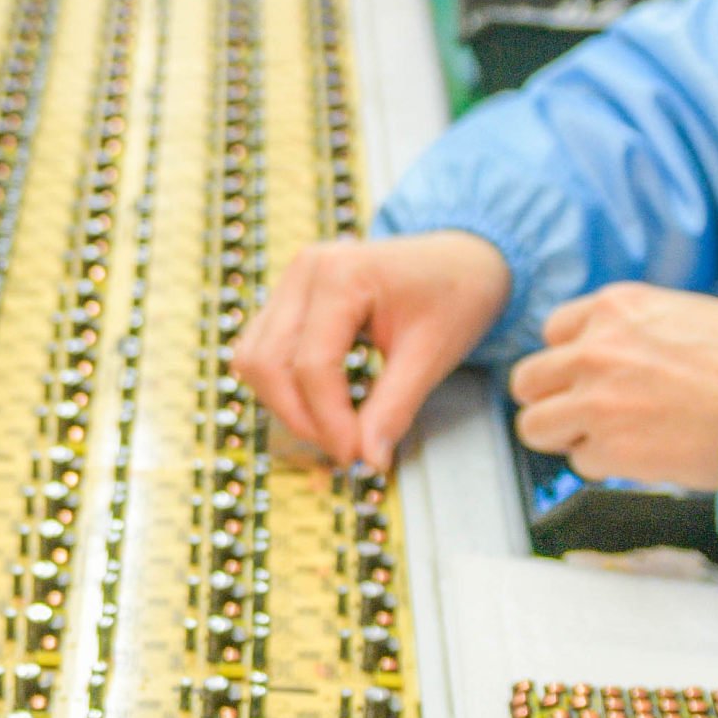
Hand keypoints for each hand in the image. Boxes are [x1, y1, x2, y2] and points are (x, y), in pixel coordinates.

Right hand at [229, 231, 511, 473]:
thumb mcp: (433, 354)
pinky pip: (261, 349)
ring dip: (284, 404)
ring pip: (254, 358)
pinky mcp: (289, 297)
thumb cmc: (456, 294)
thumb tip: (368, 460)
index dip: (329, 421)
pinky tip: (320, 404)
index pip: (313, 365)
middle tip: (344, 450)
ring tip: (332, 429)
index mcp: (341, 274)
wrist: (464, 256)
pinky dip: (282, 385)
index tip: (357, 457)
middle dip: (300, 418)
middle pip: (268, 363)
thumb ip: (394, 407)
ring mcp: (292, 281)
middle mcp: (305, 270)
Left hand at [506, 284, 717, 488]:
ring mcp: (597, 400)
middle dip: (554, 399)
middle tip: (586, 414)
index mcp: (618, 307)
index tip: (589, 375)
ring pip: (535, 426)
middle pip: (529, 380)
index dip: (572, 359)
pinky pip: (580, 462)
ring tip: (609, 440)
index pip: (554, 331)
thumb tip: (631, 357)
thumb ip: (643, 333)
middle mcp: (597, 349)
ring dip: (567, 436)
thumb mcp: (694, 316)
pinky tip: (645, 456)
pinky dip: (606, 465)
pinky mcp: (611, 448)